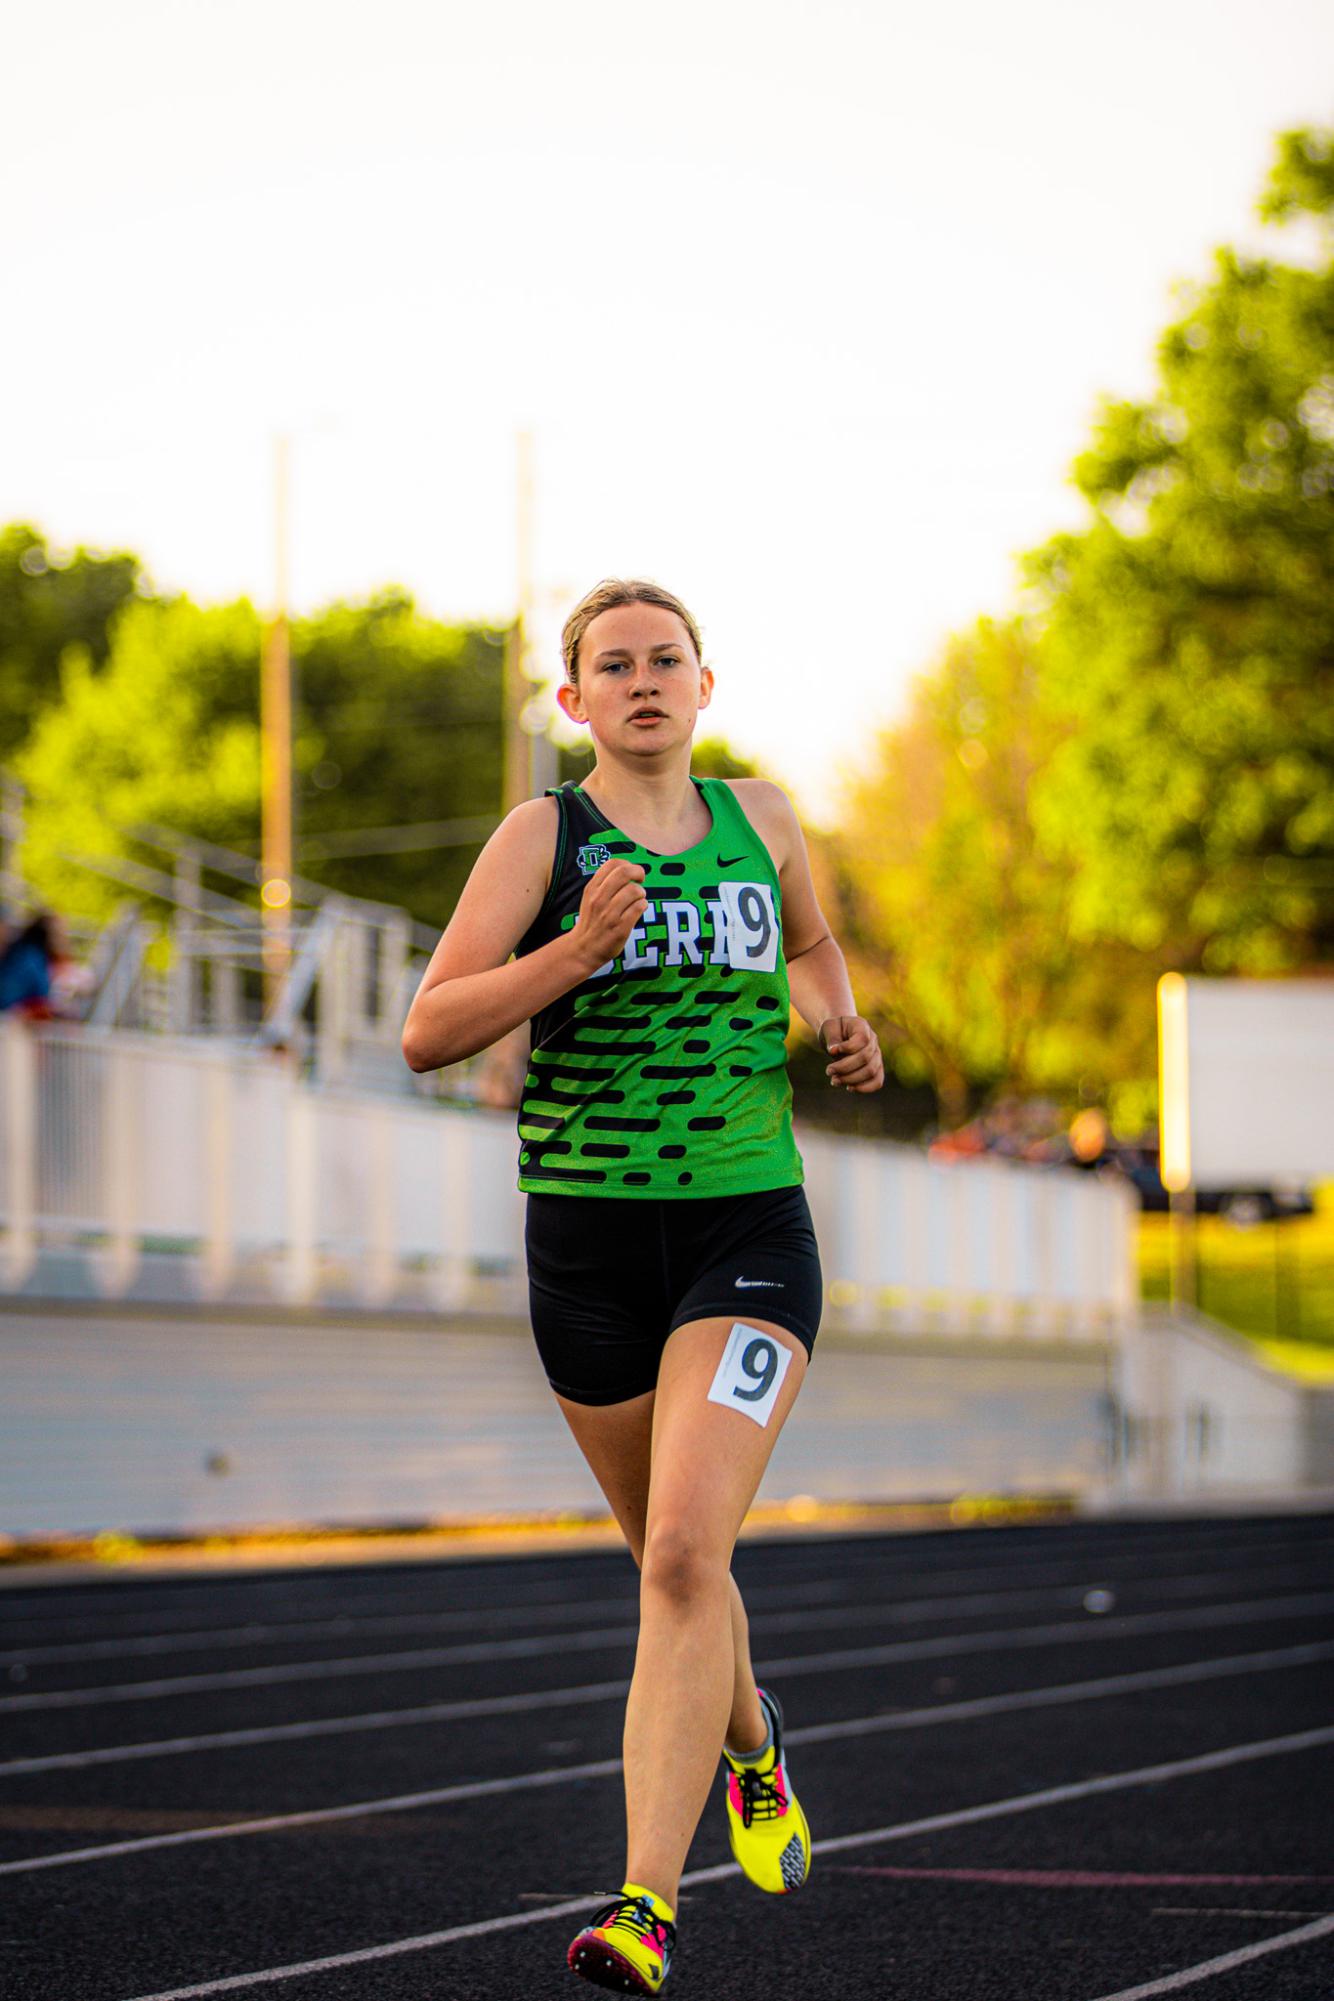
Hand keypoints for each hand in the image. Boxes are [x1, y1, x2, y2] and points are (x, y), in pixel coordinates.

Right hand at [570, 858, 647, 972]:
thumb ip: (604, 883)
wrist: (583, 949)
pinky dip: (643, 906)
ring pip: (635, 890)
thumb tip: (627, 868)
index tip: (631, 874)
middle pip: (625, 872)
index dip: (628, 864)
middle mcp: (599, 899)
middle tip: (641, 880)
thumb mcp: (590, 898)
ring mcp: (609, 914)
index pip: (613, 864)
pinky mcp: (620, 928)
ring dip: (641, 893)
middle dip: (638, 873)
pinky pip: (639, 907)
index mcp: (592, 889)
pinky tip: (637, 910)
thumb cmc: (591, 921)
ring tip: (637, 900)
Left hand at [819, 1015, 883, 1092]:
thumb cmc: (833, 1031)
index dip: (847, 1048)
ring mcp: (877, 1055)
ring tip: (834, 1081)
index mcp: (862, 1026)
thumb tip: (833, 1051)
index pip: (862, 1039)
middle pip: (865, 1058)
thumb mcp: (828, 1029)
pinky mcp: (876, 1068)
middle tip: (828, 1070)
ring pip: (871, 1071)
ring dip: (851, 1079)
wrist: (839, 1034)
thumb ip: (832, 1039)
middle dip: (844, 1067)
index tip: (831, 1051)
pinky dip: (864, 1088)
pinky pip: (877, 1081)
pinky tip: (849, 1088)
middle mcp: (873, 1040)